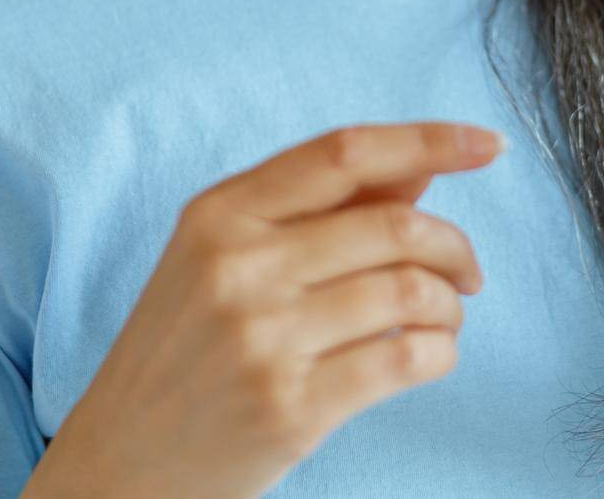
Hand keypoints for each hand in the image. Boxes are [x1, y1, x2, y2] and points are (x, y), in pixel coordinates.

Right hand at [22, 121, 504, 498]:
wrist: (117, 464)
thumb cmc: (182, 352)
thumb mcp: (222, 258)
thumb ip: (317, 209)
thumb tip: (418, 169)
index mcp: (218, 213)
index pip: (345, 152)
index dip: (428, 140)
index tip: (486, 145)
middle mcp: (237, 266)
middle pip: (394, 224)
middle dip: (454, 247)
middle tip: (467, 273)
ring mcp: (262, 338)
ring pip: (410, 291)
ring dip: (449, 307)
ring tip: (441, 320)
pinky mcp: (289, 407)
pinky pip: (406, 358)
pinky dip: (440, 352)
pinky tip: (430, 355)